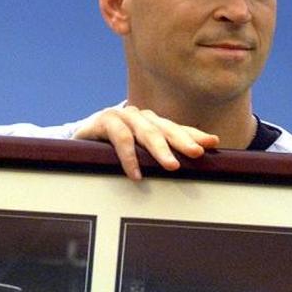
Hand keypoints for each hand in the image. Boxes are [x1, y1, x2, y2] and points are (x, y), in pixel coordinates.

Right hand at [74, 106, 219, 180]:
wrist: (78, 141)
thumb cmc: (111, 149)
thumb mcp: (139, 154)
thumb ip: (159, 157)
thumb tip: (189, 166)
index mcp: (152, 124)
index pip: (177, 129)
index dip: (195, 134)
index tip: (213, 143)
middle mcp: (140, 117)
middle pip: (166, 128)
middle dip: (183, 140)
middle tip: (197, 153)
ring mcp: (122, 117)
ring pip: (146, 132)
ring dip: (160, 150)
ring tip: (172, 166)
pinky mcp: (103, 121)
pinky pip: (120, 138)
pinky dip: (129, 157)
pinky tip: (136, 174)